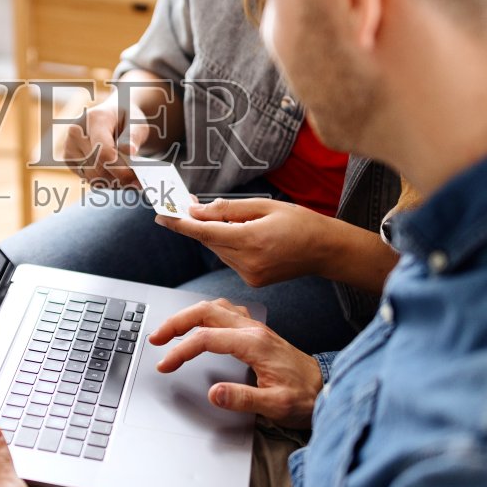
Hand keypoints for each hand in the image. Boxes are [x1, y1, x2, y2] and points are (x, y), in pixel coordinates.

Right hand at [59, 100, 148, 187]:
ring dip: (113, 181)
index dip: (120, 169)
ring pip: (93, 177)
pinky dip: (103, 181)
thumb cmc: (126, 119)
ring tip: (128, 178)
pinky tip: (115, 174)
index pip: (103, 152)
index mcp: (94, 118)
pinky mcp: (68, 158)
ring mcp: (69, 145)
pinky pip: (87, 178)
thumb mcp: (137, 122)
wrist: (112, 116)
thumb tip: (130, 151)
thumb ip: (134, 136)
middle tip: (137, 182)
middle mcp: (76, 131)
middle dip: (120, 178)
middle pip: (98, 167)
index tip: (135, 178)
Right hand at [150, 298, 322, 428]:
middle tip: (155, 338)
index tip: (165, 365)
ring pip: (214, 307)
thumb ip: (243, 399)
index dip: (181, 350)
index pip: (207, 339)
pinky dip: (206, 313)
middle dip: (176, 322)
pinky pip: (226, 310)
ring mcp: (256, 328)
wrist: (326, 389)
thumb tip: (214, 393)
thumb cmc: (304, 398)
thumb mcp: (276, 406)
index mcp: (254, 344)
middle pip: (205, 312)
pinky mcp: (257, 332)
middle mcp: (253, 330)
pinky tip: (200, 323)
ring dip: (189, 315)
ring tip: (170, 330)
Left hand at [155, 198, 334, 287]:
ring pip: (218, 250)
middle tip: (188, 205)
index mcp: (251, 240)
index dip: (181, 224)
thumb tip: (197, 211)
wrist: (325, 250)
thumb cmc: (300, 222)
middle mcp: (248, 262)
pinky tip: (244, 236)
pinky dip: (229, 246)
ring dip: (215, 235)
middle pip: (209, 241)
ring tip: (230, 219)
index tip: (162, 216)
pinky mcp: (252, 281)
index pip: (205, 232)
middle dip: (198, 224)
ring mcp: (250, 275)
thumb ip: (228, 209)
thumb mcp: (265, 205)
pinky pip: (230, 259)